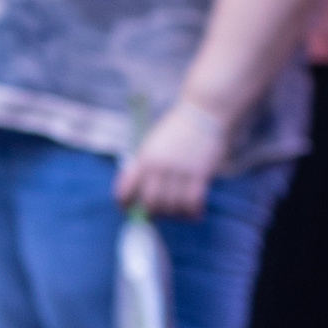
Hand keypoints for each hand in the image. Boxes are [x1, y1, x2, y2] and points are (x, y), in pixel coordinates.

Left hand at [115, 97, 227, 215]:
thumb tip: (138, 192)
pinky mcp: (200, 174)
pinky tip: (194, 213)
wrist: (203, 113)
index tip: (128, 210)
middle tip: (158, 214)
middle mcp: (159, 167)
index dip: (125, 204)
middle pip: (150, 203)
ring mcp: (179, 172)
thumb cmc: (176, 129)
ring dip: (174, 214)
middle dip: (152, 214)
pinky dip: (192, 212)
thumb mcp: (152, 144)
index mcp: (143, 159)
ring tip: (178, 212)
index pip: (126, 189)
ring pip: (172, 206)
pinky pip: (192, 202)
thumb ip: (144, 165)